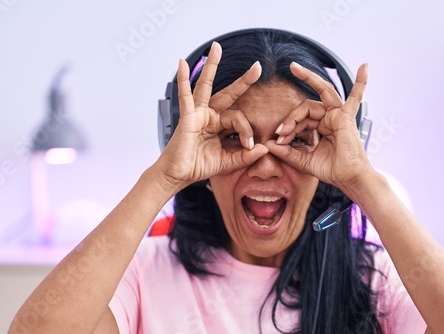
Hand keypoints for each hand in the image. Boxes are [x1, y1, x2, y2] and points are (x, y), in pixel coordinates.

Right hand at [156, 42, 269, 189]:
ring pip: (207, 85)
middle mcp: (210, 115)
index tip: (250, 145)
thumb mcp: (228, 162)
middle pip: (229, 93)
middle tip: (258, 66)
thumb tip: (265, 148)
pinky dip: (183, 79)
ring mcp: (198, 113)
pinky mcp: (187, 116)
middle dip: (244, 81)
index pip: (239, 119)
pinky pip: (185, 95)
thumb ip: (246, 156)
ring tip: (216, 47)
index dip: (247, 131)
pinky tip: (181, 63)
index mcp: (220, 125)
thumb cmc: (199, 167)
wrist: (178, 176)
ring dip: (212, 66)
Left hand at [264, 61, 373, 194]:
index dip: (287, 128)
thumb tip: (268, 145)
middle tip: (279, 132)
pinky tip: (365, 66)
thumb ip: (287, 152)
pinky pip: (355, 96)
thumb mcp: (304, 160)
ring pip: (316, 98)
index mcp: (322, 126)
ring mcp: (338, 115)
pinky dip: (361, 82)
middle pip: (305, 107)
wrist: (347, 179)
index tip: (277, 141)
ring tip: (291, 84)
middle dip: (290, 118)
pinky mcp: (345, 117)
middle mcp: (330, 117)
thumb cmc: (331, 170)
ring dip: (304, 91)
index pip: (300, 119)